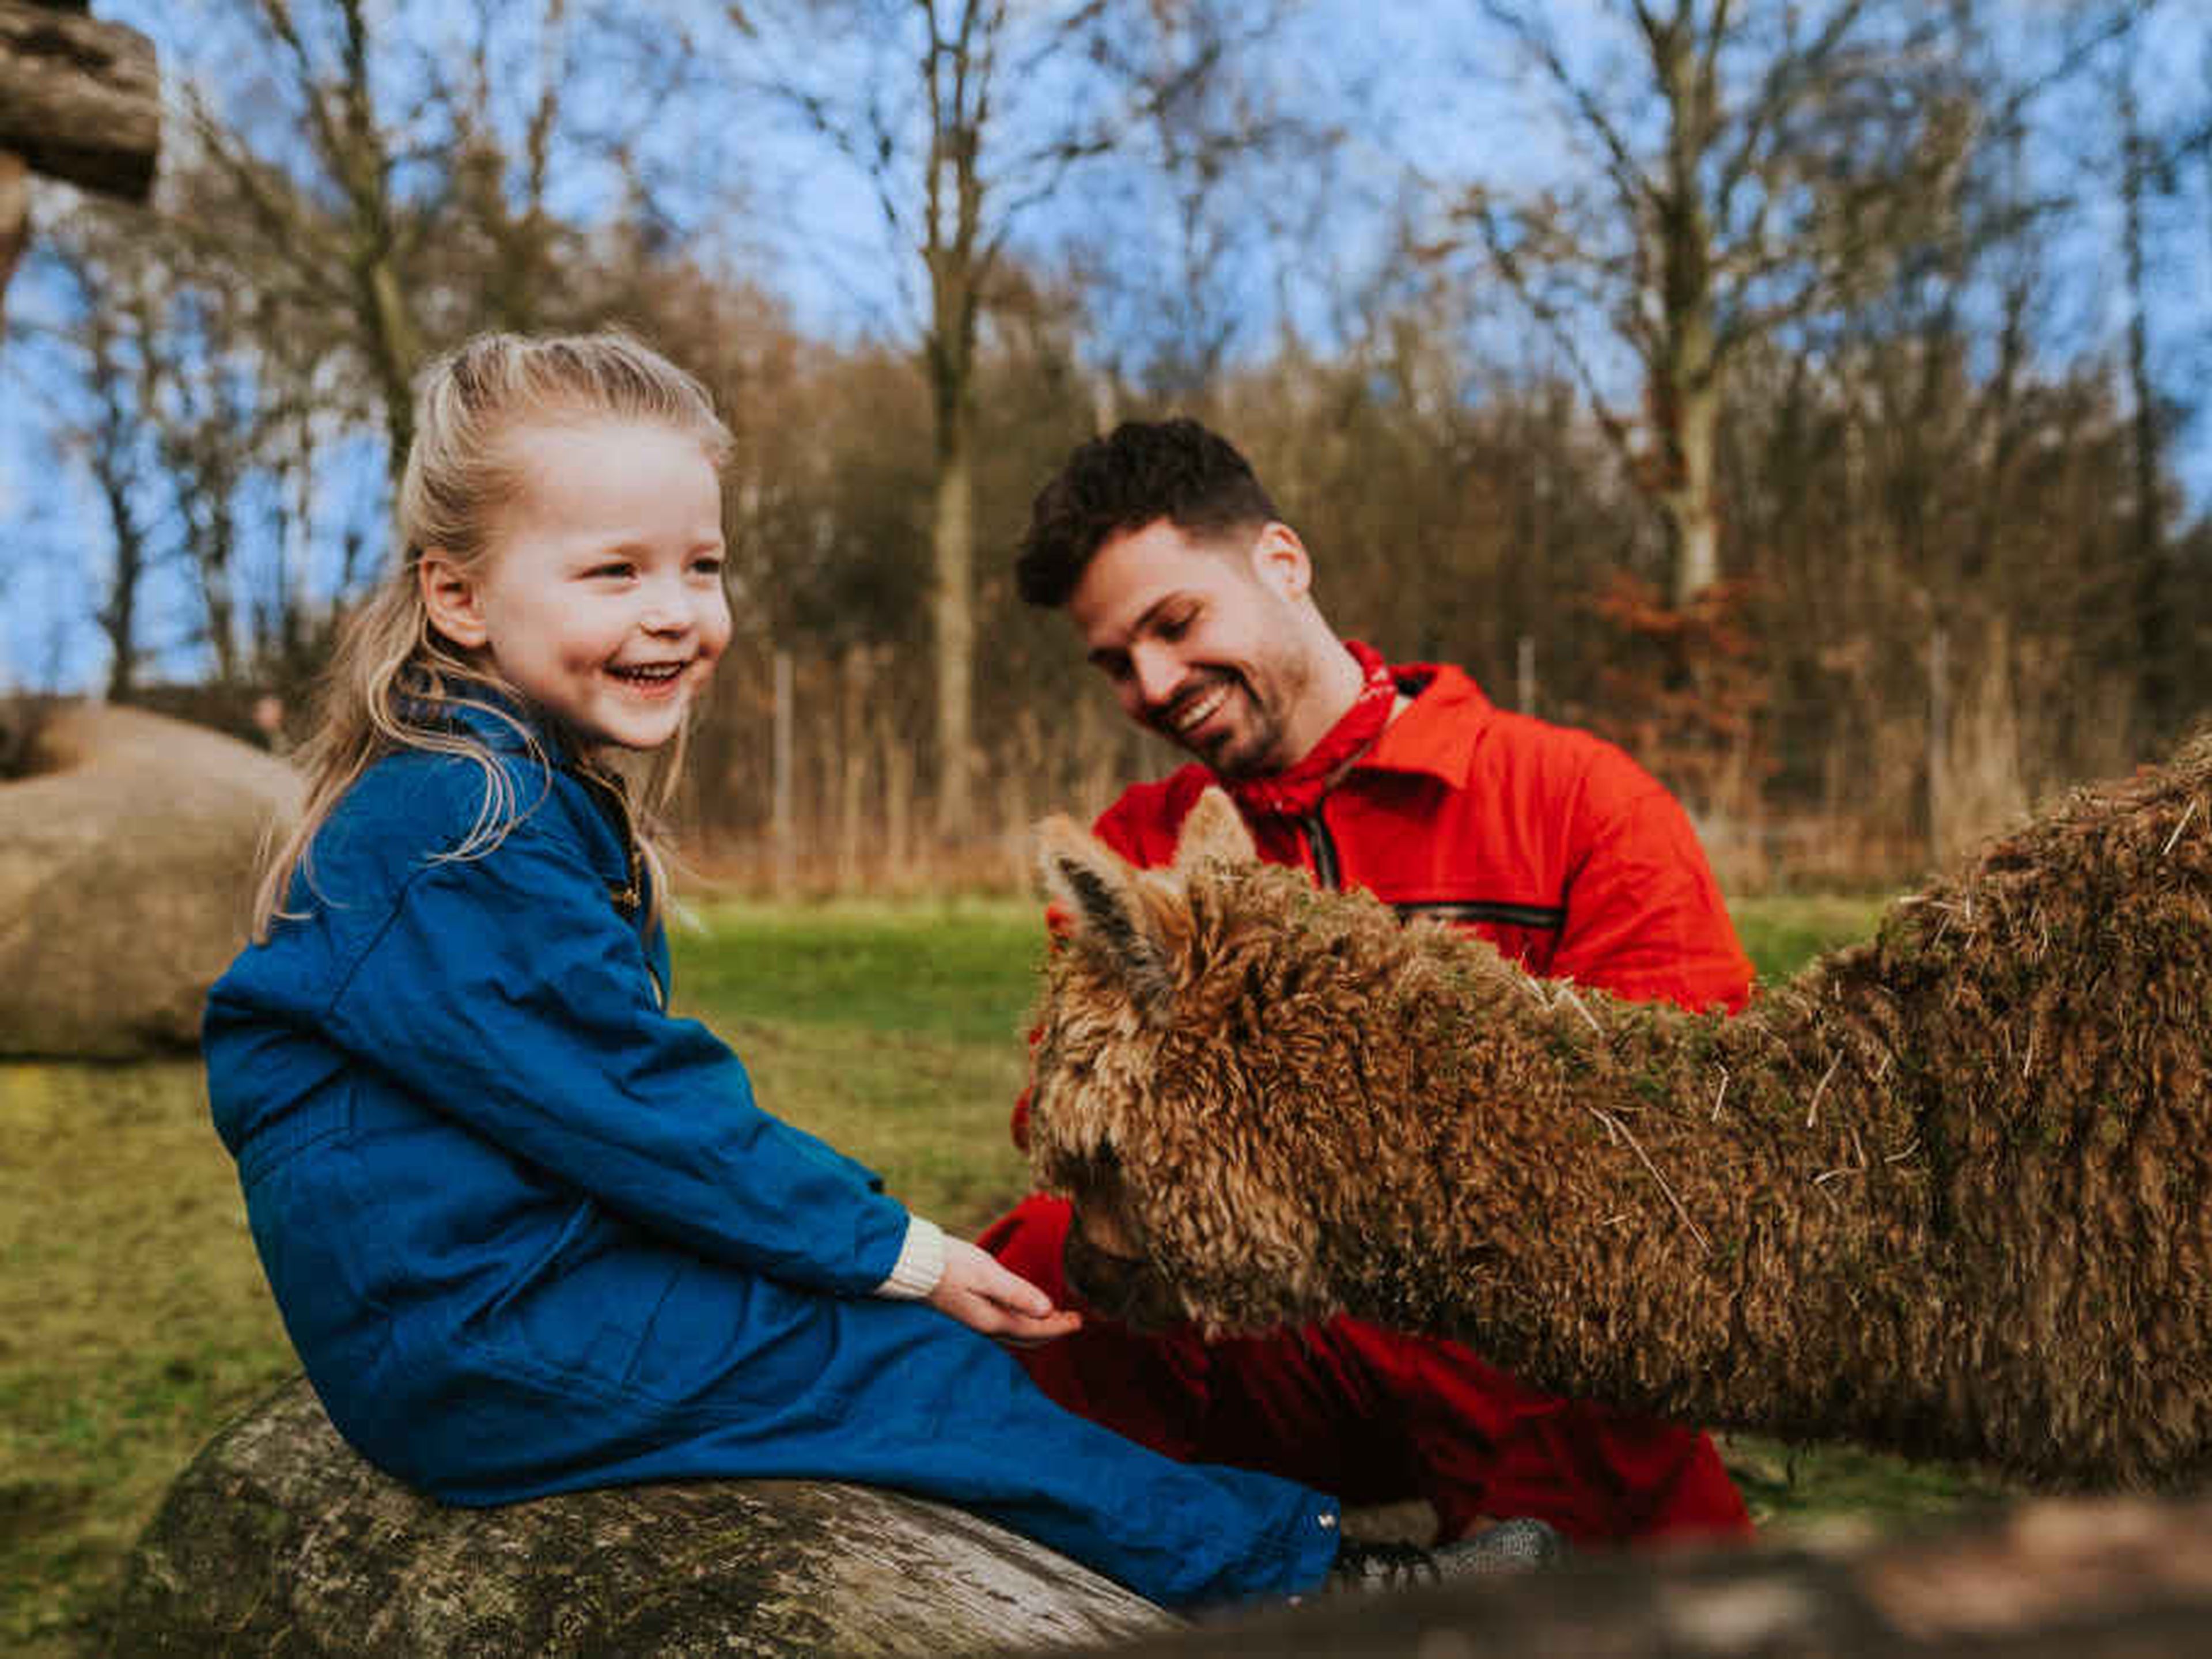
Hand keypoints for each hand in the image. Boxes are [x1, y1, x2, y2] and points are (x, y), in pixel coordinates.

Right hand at [927, 1238, 1082, 1347]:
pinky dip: (1023, 1323)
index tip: (1081, 1321)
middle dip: (1053, 1331)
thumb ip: (1017, 1293)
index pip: (1037, 1331)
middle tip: (1075, 1321)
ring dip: (1039, 1329)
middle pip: (1028, 1339)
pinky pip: (1004, 1326)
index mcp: (992, 1321)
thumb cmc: (949, 1265)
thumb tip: (1048, 1310)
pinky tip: (1025, 1310)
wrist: (912, 1264)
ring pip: (1016, 1335)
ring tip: (1056, 1317)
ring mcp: (976, 1323)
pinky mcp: (969, 1313)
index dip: (1061, 1327)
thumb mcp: (986, 1274)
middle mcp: (985, 1328)